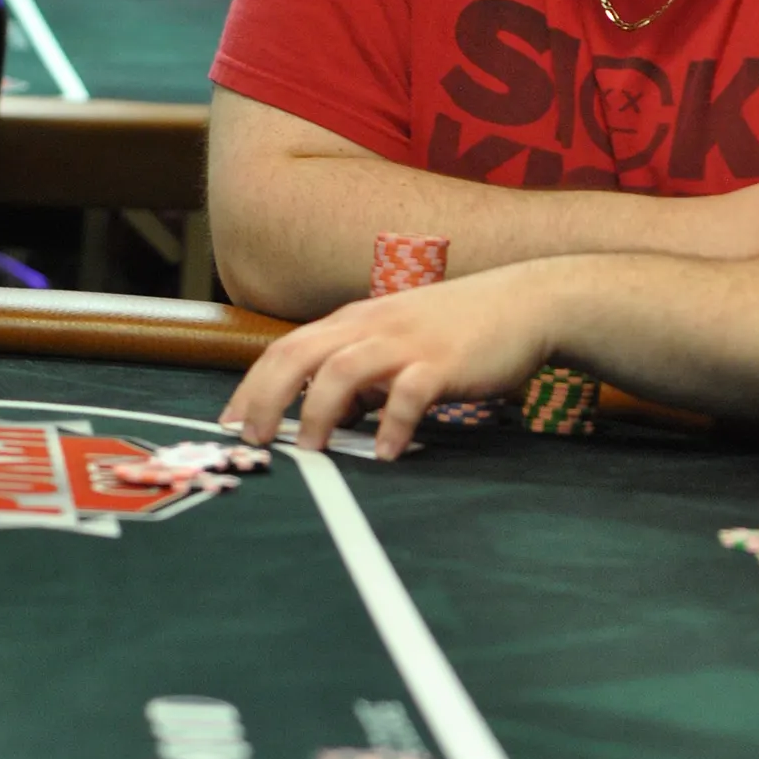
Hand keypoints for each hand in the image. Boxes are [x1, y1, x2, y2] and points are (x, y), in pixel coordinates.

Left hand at [222, 262, 555, 457]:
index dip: (252, 385)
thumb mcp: (402, 341)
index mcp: (357, 322)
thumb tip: (337, 414)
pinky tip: (387, 455)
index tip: (230, 422)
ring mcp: (408, 342)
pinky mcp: (444, 362)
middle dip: (266, 398)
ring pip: (342, 370)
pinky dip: (392, 425)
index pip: (287, 349)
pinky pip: (409, 394)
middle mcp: (372, 326)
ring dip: (317, 413)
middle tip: (251, 441)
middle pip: (299, 354)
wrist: (528, 303)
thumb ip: (366, 374)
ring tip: (309, 452)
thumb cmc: (464, 327)